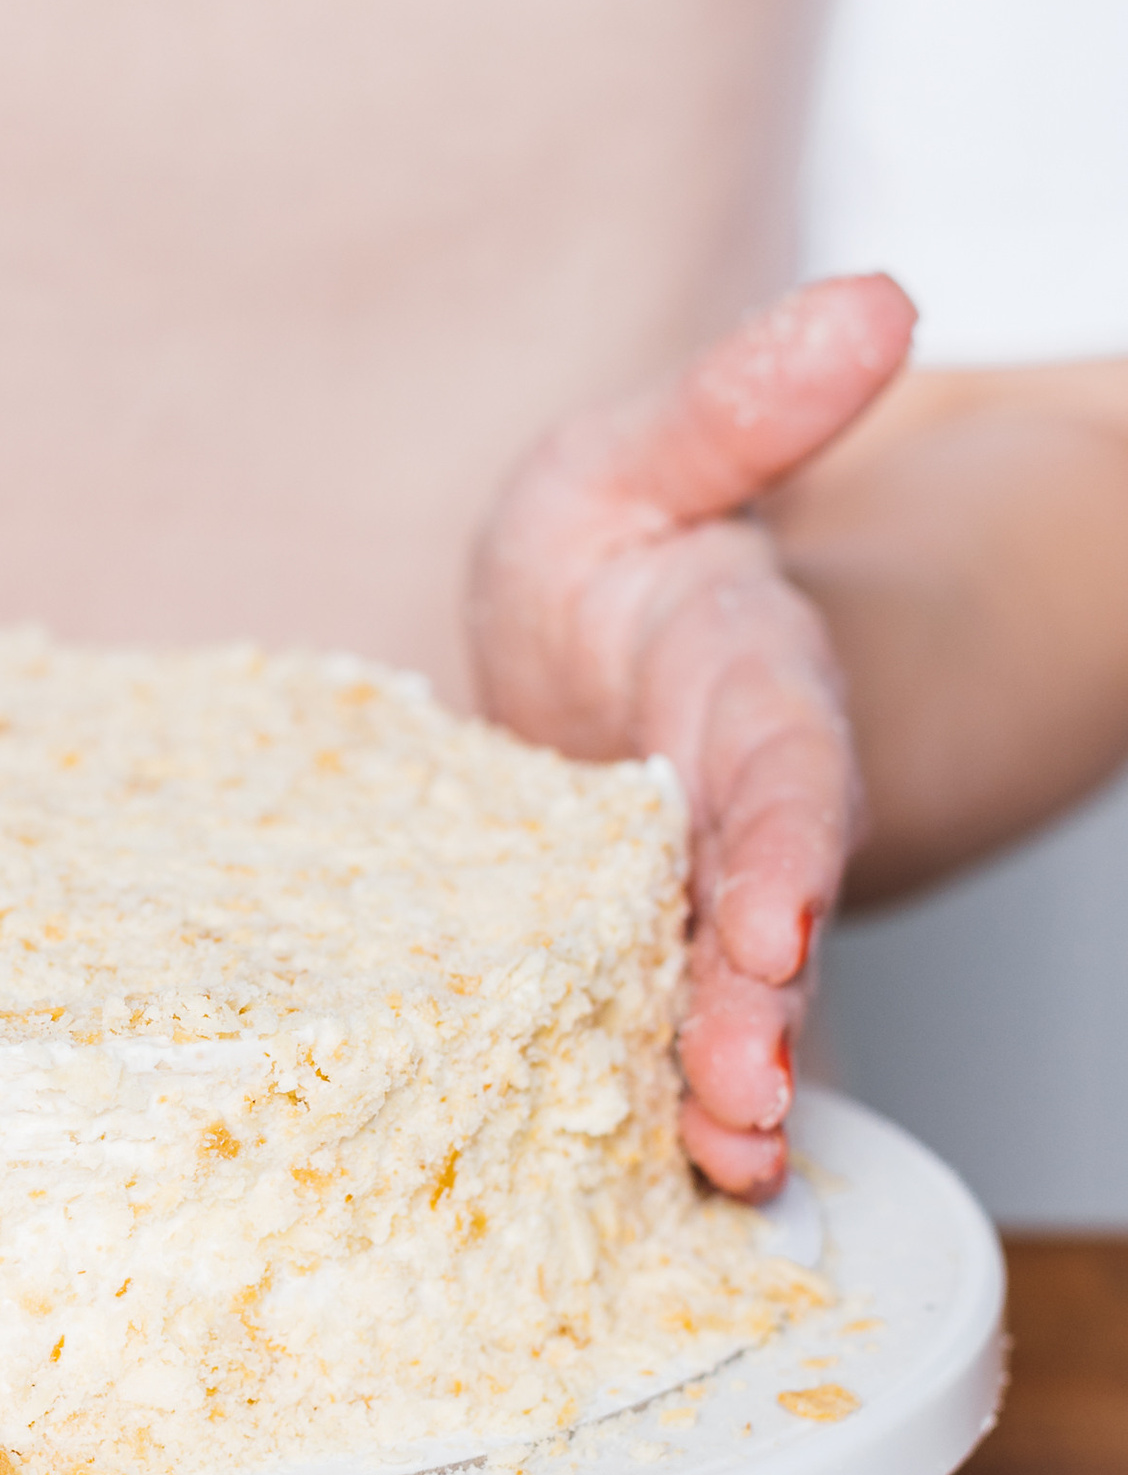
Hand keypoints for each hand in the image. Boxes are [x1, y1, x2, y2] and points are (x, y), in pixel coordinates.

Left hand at [469, 277, 917, 1197]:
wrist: (599, 651)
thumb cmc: (619, 556)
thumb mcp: (648, 453)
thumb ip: (750, 399)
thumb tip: (876, 297)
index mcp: (743, 687)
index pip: (775, 769)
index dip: (782, 844)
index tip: (778, 920)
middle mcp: (733, 810)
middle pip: (757, 912)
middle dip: (758, 1004)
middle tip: (747, 1092)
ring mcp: (691, 893)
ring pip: (716, 992)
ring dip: (721, 1074)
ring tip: (728, 1155)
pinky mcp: (635, 950)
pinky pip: (652, 1031)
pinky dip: (662, 1100)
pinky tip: (671, 1176)